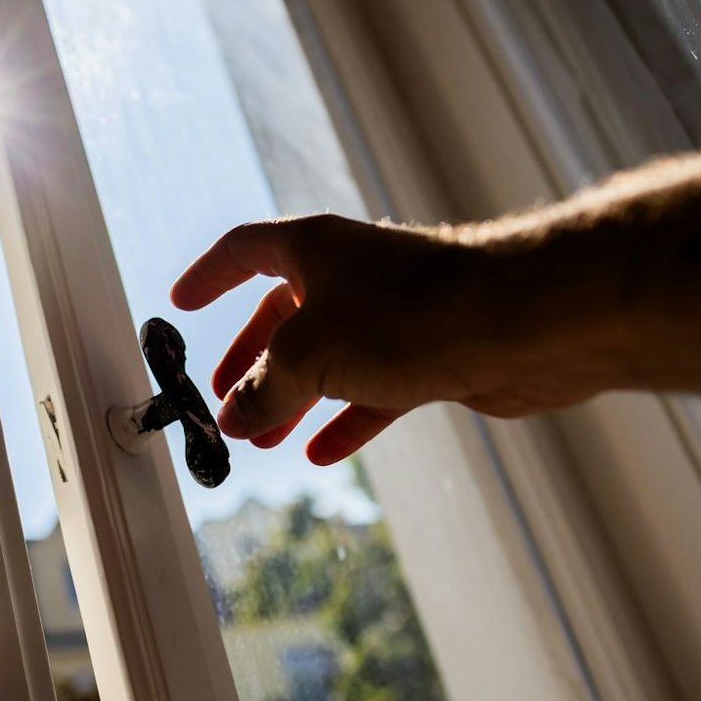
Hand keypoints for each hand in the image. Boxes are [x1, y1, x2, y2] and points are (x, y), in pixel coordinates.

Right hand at [171, 215, 603, 463]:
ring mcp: (393, 314)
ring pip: (329, 357)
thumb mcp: (309, 356)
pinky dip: (344, 418)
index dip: (209, 277)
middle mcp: (352, 273)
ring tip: (260, 437)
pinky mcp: (431, 352)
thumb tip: (233, 417)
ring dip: (292, 398)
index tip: (181, 305)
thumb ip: (263, 389)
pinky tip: (320, 452)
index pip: (243, 251)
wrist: (520, 324)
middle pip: (285, 313)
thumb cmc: (410, 315)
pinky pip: (373, 388)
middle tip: (223, 396)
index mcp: (313, 249)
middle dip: (251, 359)